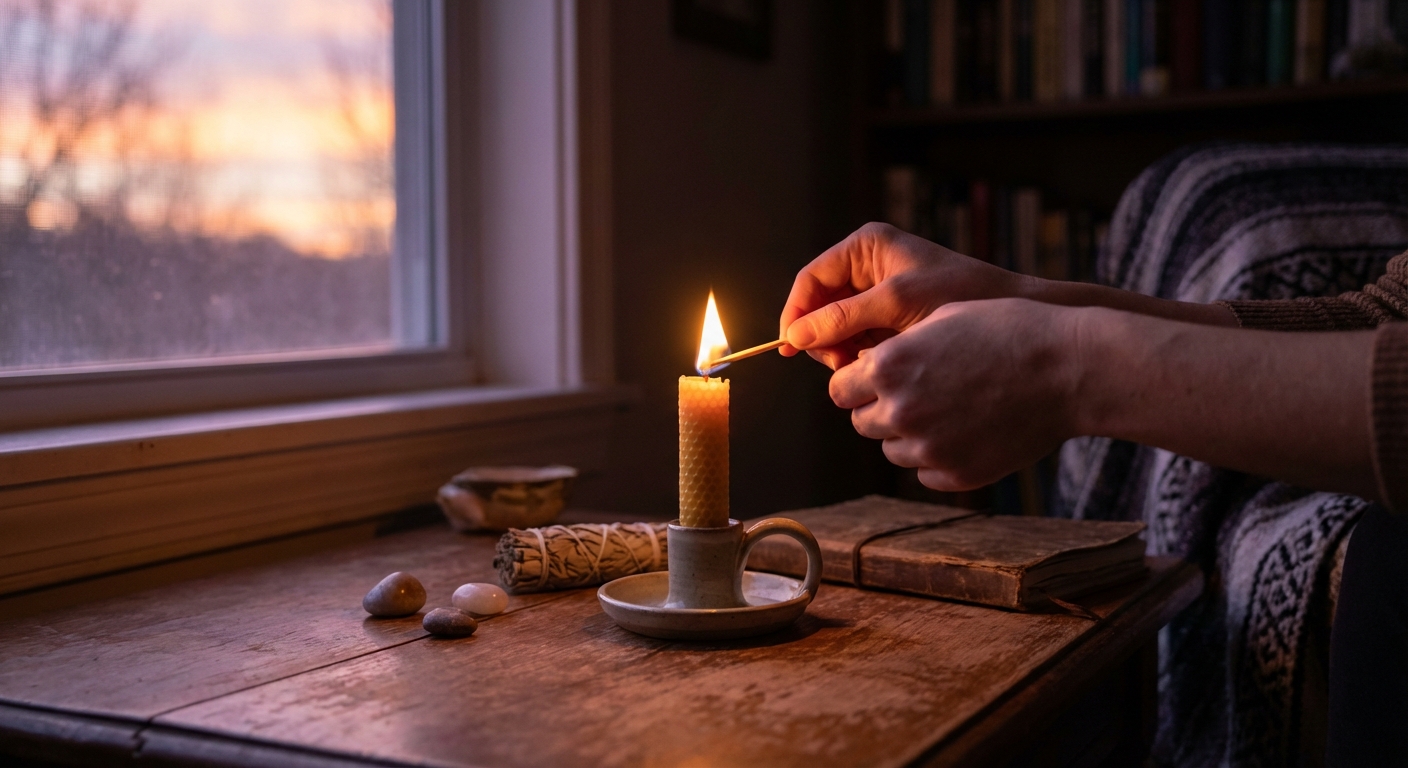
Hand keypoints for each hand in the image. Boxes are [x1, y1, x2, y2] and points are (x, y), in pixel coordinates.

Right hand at [779, 222, 1030, 368]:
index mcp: (866, 247)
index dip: (797, 313)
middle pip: (820, 306)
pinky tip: (880, 364)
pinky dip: (861, 355)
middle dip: (824, 336)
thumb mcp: (897, 304)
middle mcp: (868, 266)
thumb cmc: (962, 293)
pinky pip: (859, 340)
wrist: (1013, 311)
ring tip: (866, 363)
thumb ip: (843, 318)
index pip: (811, 279)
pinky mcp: (891, 319)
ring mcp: (879, 294)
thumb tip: (795, 336)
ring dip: (842, 350)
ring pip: (837, 328)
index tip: (791, 347)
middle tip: (841, 363)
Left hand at [828, 299, 1080, 490]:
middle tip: (918, 391)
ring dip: (908, 433)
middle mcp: (900, 411)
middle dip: (881, 407)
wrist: (1070, 367)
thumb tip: (862, 368)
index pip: (841, 389)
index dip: (859, 381)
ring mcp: (929, 448)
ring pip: (891, 450)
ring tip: (948, 408)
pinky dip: (937, 455)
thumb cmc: (1008, 329)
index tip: (880, 376)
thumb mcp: (940, 319)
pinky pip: (926, 471)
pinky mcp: (957, 475)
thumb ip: (893, 347)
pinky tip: (966, 429)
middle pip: (862, 422)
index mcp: (888, 367)